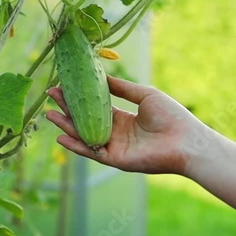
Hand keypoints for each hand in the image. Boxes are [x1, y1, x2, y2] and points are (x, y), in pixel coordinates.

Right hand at [46, 75, 198, 175]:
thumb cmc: (171, 115)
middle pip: (86, 119)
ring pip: (84, 135)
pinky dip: (76, 145)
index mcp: (124, 118)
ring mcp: (115, 146)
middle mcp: (116, 132)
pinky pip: (91, 152)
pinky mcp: (116, 159)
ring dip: (66, 125)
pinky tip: (61, 136)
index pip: (95, 107)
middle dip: (67, 108)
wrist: (186, 139)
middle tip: (50, 94)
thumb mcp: (144, 95)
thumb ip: (122, 88)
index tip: (64, 84)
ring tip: (49, 113)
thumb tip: (102, 76)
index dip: (80, 97)